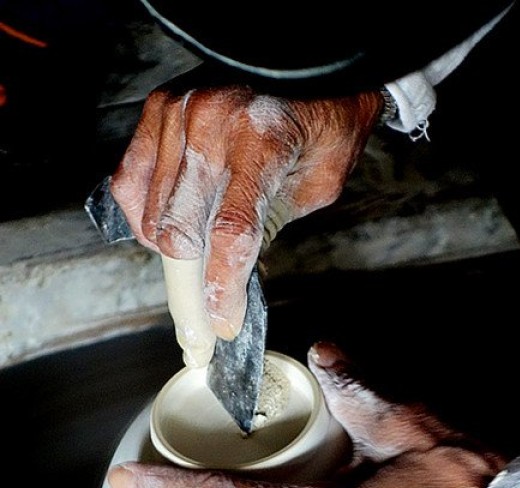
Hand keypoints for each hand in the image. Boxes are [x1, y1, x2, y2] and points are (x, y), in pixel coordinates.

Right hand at [110, 83, 382, 339]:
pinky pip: (128, 184)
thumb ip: (272, 229)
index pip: (231, 233)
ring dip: (174, 253)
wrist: (312, 64)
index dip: (223, 288)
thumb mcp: (317, 186)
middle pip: (182, 232)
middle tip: (205, 315)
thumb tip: (232, 275)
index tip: (222, 324)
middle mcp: (212, 124)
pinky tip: (167, 228)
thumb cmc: (322, 126)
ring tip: (199, 261)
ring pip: (153, 216)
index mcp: (263, 141)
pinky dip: (142, 217)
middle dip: (194, 285)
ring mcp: (178, 115)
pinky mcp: (157, 112)